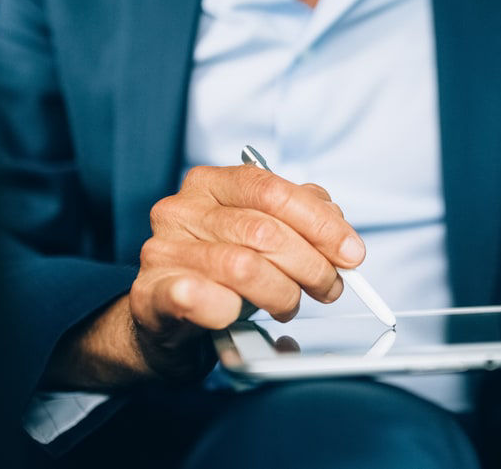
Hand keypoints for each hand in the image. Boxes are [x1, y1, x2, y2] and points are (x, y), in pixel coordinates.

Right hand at [43, 165, 363, 388]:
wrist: (167, 317)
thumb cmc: (220, 270)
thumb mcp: (262, 232)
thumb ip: (299, 218)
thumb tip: (337, 225)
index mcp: (211, 183)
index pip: (273, 190)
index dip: (320, 223)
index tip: (350, 252)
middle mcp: (181, 210)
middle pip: (264, 232)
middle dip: (311, 265)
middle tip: (327, 287)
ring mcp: (162, 251)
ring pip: (243, 268)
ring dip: (282, 294)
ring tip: (290, 305)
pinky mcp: (150, 295)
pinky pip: (197, 297)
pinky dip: (228, 309)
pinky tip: (238, 314)